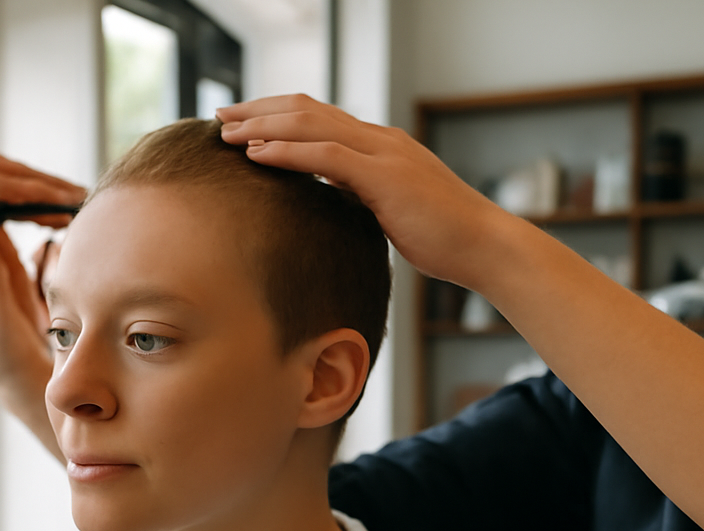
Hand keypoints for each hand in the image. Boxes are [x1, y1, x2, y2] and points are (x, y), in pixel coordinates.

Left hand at [217, 94, 519, 292]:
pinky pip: (325, 156)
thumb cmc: (441, 238)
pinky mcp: (384, 176)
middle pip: (307, 111)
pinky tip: (256, 155)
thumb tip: (329, 199)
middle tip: (220, 117)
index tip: (241, 124)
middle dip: (259, 112)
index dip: (276, 116)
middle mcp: (379, 140)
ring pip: (311, 126)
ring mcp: (382, 153)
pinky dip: (286, 152)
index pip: (318, 118)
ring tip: (226, 134)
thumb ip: (360, 196)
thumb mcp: (390, 210)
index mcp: (379, 146)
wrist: (483, 247)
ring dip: (263, 127)